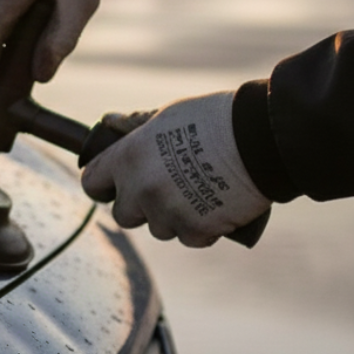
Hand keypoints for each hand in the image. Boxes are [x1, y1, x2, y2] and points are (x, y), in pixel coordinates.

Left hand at [81, 92, 271, 246]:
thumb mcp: (167, 116)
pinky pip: (189, 238)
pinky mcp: (195, 230)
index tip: (114, 187)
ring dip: (173, 217)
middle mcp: (140, 189)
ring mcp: (166, 213)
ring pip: (159, 228)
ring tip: (198, 193)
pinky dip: (201, 228)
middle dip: (140, 207)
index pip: (92, 184)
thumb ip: (137, 130)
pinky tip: (215, 207)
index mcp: (126, 159)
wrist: (261, 138)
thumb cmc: (214, 119)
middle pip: (123, 215)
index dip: (103, 186)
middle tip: (165, 191)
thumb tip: (112, 123)